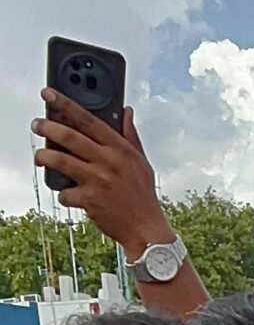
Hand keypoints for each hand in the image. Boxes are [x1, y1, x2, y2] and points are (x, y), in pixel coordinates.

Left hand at [32, 94, 169, 257]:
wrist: (145, 230)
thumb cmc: (142, 195)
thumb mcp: (141, 162)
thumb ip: (131, 136)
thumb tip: (127, 111)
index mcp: (120, 148)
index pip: (88, 119)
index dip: (65, 104)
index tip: (48, 94)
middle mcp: (108, 161)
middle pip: (70, 137)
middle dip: (47, 127)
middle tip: (36, 124)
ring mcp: (98, 180)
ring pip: (60, 161)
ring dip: (45, 156)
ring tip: (40, 156)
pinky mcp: (90, 200)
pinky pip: (65, 192)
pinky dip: (62, 194)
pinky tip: (68, 195)